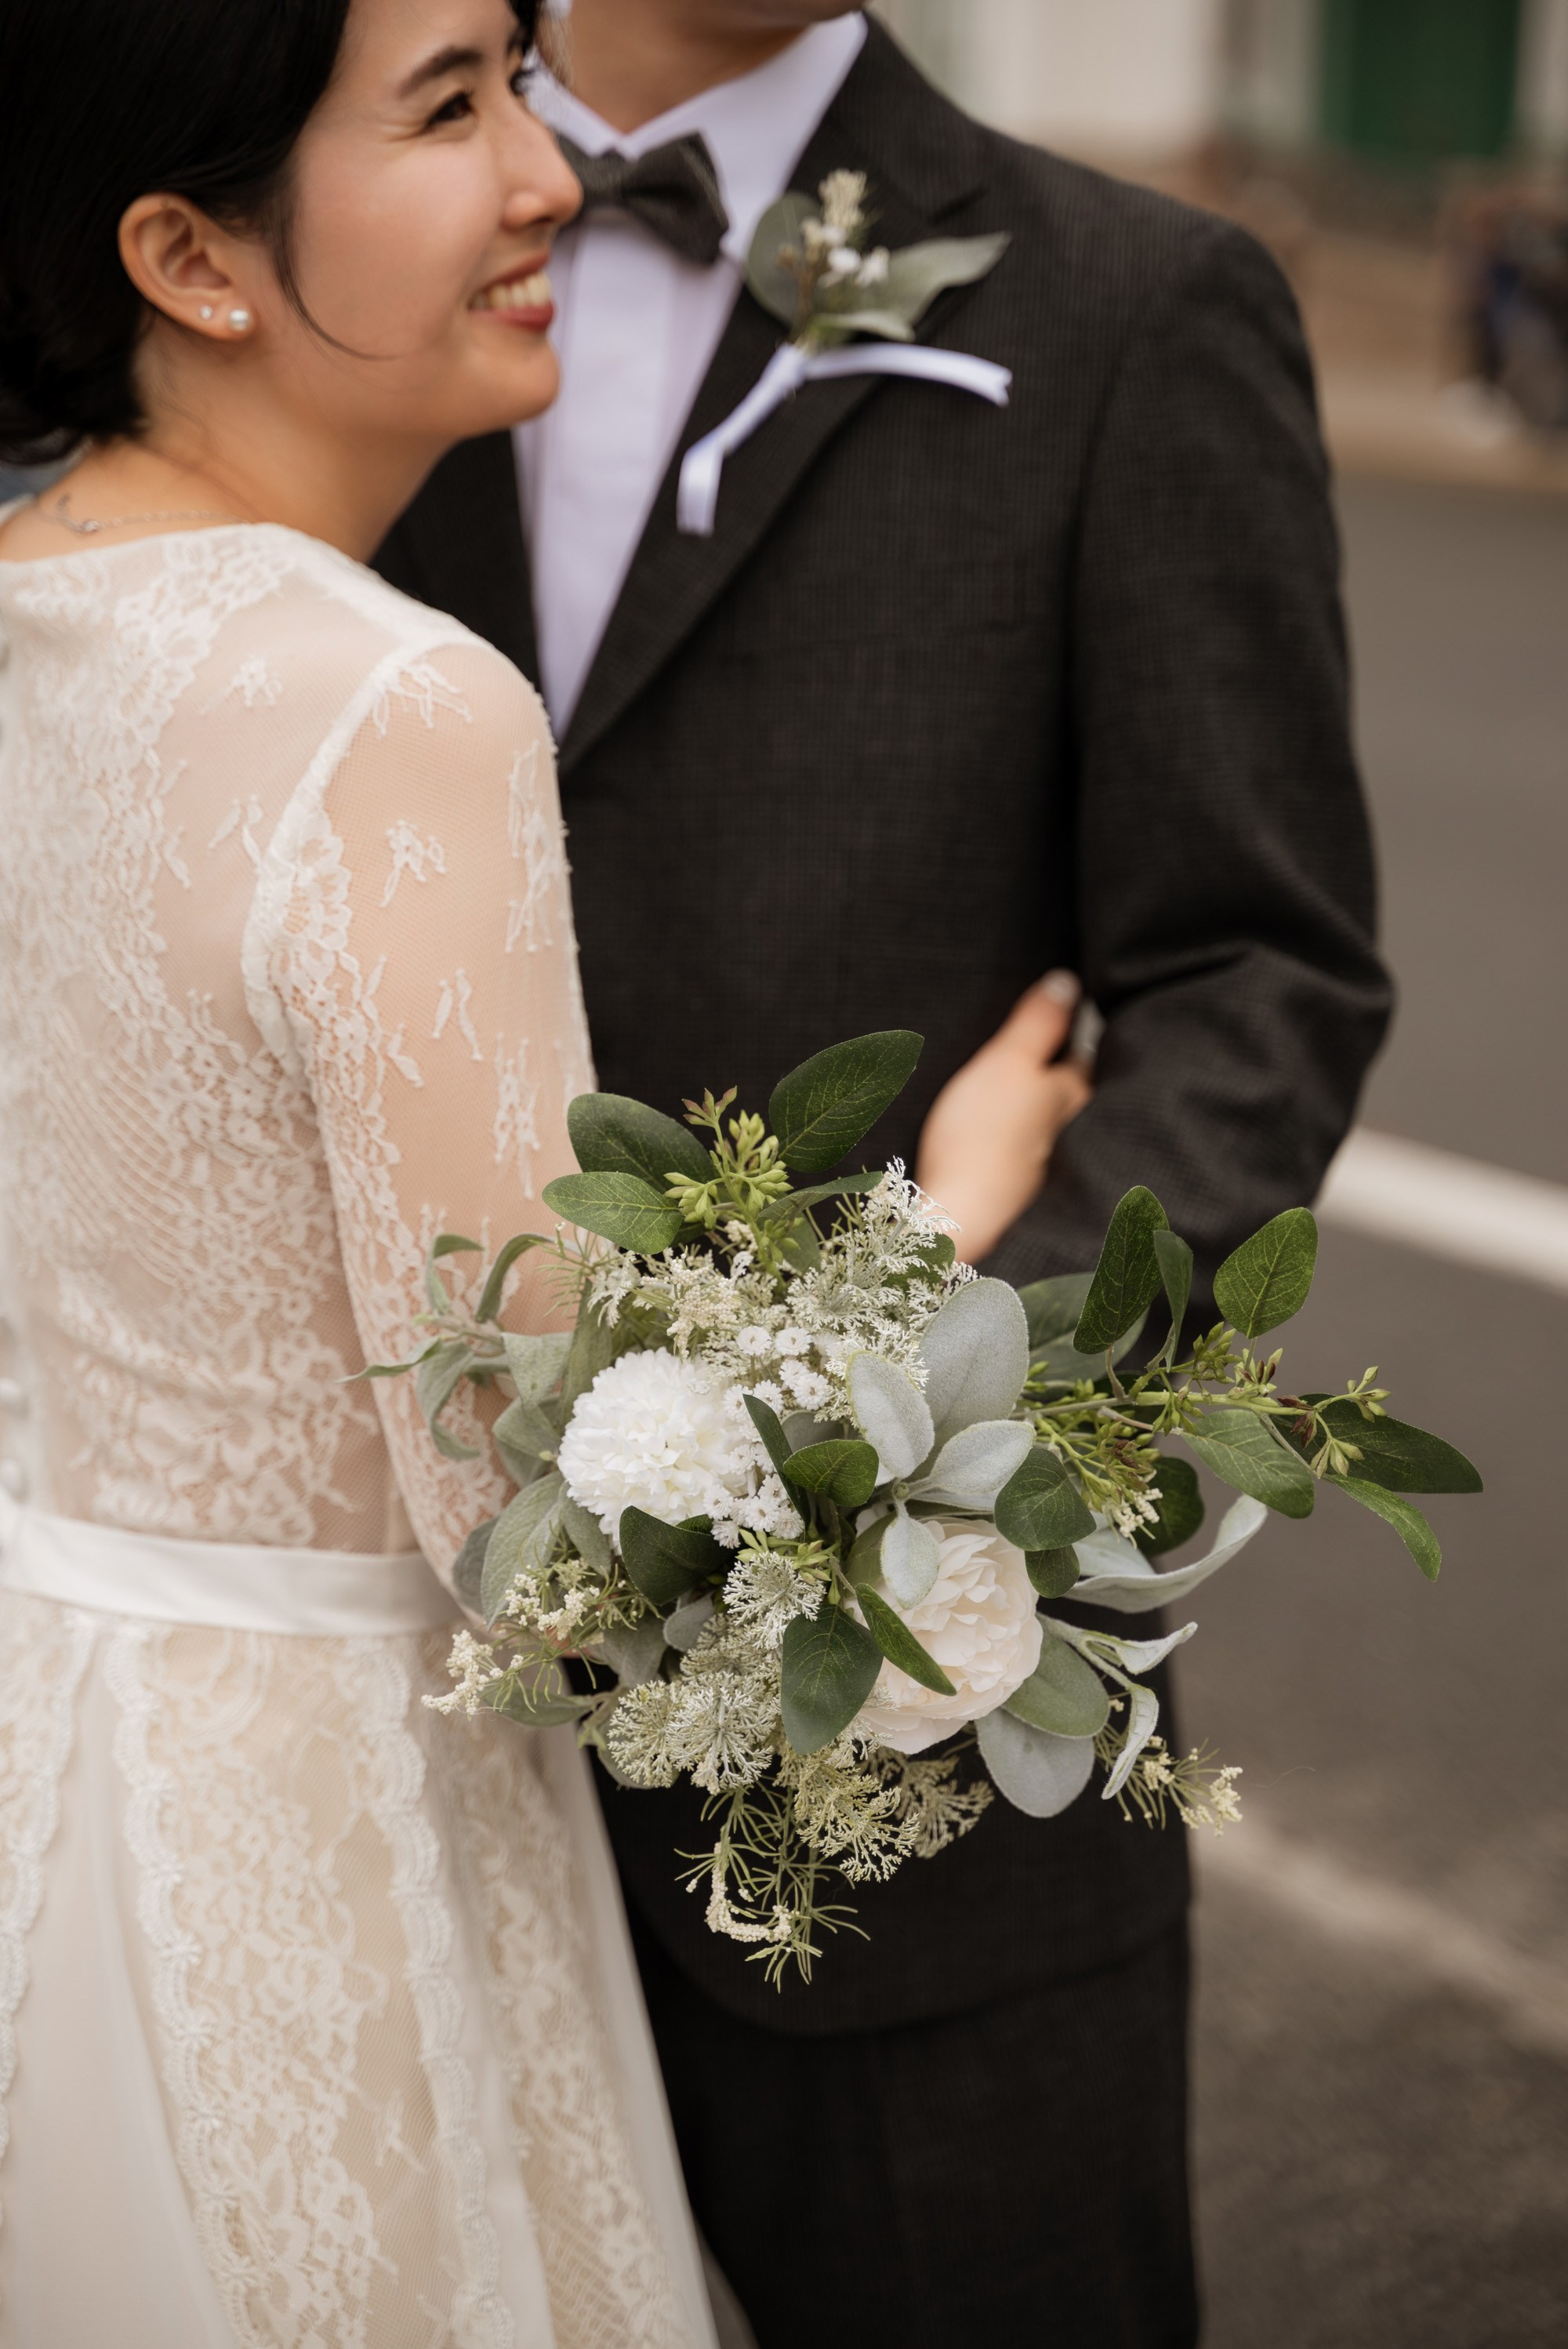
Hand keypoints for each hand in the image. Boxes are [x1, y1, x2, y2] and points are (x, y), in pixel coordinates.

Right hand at [914, 973, 1093, 1265]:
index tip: (1073, 1005)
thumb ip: (1038, 1022)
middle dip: (1064, 1065)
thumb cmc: (983, 1135)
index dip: (1078, 1027)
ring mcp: (1040, 1160)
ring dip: (1041, 1100)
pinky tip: (1002, 1129)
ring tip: (1023, 1077)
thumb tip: (1069, 979)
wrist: (956, 1217)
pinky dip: (1019, 1131)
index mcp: (1070, 1094)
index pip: (1085, 1051)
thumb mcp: (1007, 1063)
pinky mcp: (1011, 1183)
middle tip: (1051, 1037)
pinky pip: (1024, 1145)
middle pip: (1072, 1087)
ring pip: (1050, 1118)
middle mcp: (1066, 1128)